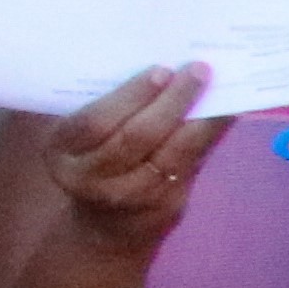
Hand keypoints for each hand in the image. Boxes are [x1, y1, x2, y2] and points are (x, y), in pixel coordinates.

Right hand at [37, 64, 222, 256]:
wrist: (107, 223)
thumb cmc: (95, 160)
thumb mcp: (82, 137)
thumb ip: (107, 107)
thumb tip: (162, 64)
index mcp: (62, 152)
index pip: (94, 123)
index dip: (130, 96)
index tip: (161, 70)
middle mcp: (91, 177)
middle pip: (136, 137)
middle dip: (171, 102)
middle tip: (197, 71)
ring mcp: (131, 195)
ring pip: (171, 153)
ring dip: (199, 118)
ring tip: (216, 88)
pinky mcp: (166, 204)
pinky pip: (193, 163)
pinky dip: (211, 134)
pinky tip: (226, 112)